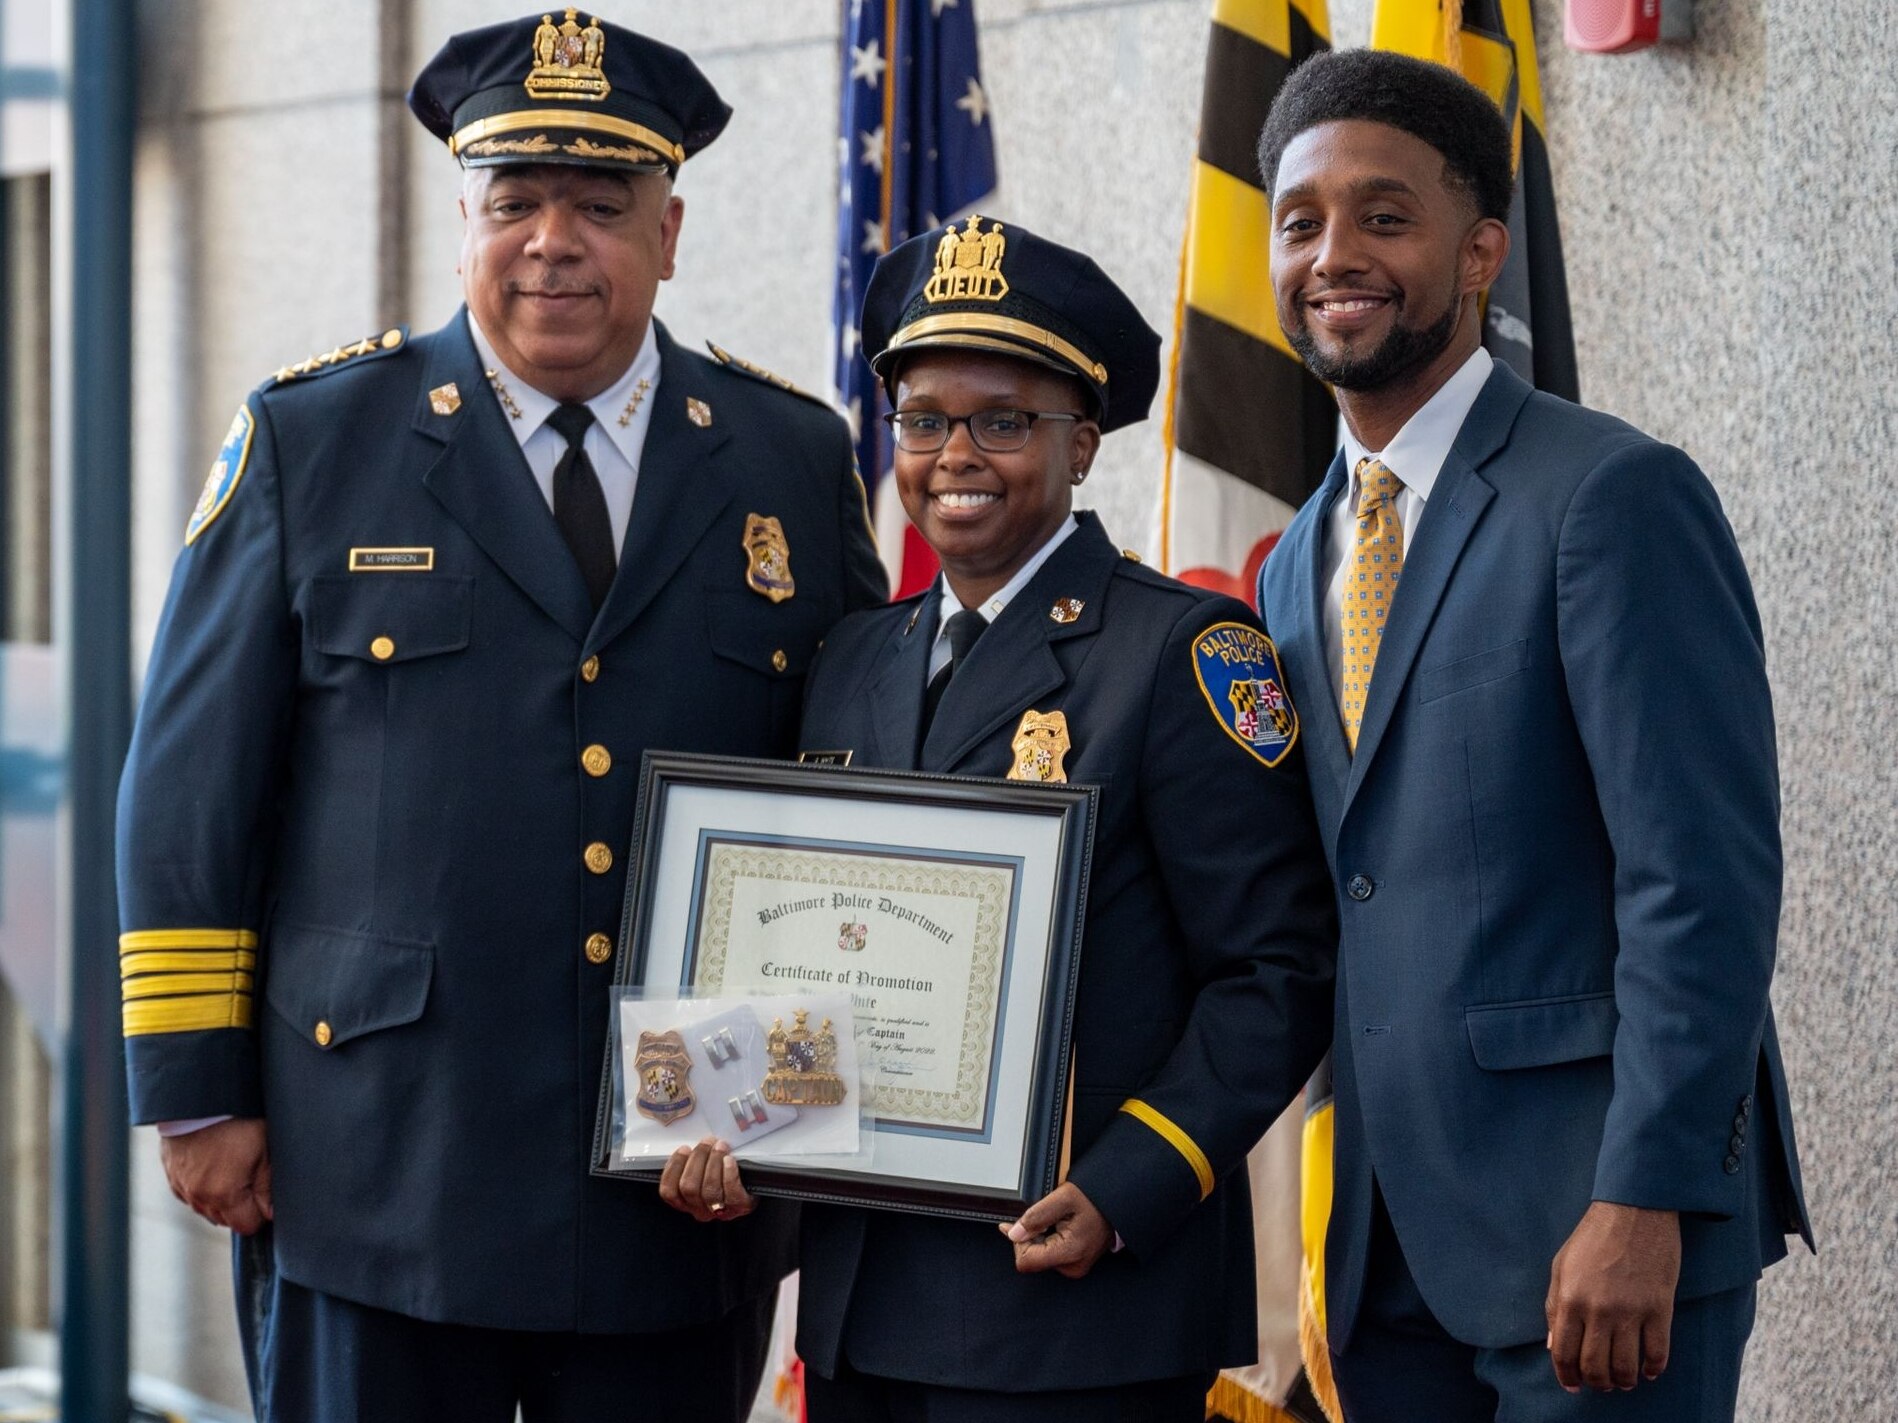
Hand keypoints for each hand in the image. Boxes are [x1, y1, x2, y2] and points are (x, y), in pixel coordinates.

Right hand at [159, 1117, 272, 1235]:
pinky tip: (214, 1166)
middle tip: (252, 1175)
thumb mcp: (264, 1150)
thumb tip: (271, 1213)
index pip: (248, 1225)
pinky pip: (191, 1195)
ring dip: (221, 1198)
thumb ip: (268, 1187)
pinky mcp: (171, 1175)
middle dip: (242, 1206)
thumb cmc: (238, 1120)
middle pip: (226, 1220)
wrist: (201, 1097)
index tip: (266, 1192)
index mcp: (223, 1194)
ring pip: (207, 1209)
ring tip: (233, 1167)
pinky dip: (204, 1188)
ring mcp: (181, 1186)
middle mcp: (198, 1196)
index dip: (262, 1211)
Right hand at [657, 1136, 755, 1222]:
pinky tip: (729, 1160)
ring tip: (720, 1146)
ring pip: (709, 1189)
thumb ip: (691, 1163)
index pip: (669, 1191)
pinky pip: (731, 1191)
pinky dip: (729, 1174)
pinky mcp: (740, 1206)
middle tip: (707, 1142)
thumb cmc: (722, 1180)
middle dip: (697, 1159)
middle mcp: (699, 1210)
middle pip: (689, 1187)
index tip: (684, 1148)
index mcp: (685, 1202)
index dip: (674, 1168)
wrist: (751, 1192)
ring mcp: (719, 1211)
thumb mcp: (701, 1173)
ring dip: (714, 1162)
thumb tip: (689, 1145)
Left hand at [999, 1182, 1112, 1278]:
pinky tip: (1060, 1228)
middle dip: (1031, 1238)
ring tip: (1057, 1222)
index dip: (1019, 1241)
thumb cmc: (1095, 1199)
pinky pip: (1051, 1256)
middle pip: (1032, 1260)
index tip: (1022, 1224)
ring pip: (1040, 1258)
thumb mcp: (1063, 1198)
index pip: (1026, 1261)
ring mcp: (1075, 1268)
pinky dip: (1048, 1241)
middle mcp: (1073, 1267)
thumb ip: (1036, 1216)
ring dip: (1040, 1238)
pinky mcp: (1076, 1265)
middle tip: (1045, 1218)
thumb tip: (1013, 1233)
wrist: (1117, 1202)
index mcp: (1069, 1252)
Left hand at [1546, 1201, 1680, 1392]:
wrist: (1634, 1211)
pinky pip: (1657, 1354)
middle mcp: (1598, 1311)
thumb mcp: (1561, 1266)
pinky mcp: (1659, 1309)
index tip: (1572, 1385)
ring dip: (1624, 1381)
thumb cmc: (1593, 1237)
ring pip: (1626, 1367)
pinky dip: (1653, 1370)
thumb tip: (1554, 1346)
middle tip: (1601, 1384)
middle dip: (1596, 1383)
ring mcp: (1630, 1312)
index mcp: (1570, 1299)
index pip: (1564, 1352)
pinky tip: (1649, 1372)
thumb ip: (1553, 1307)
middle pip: (1595, 1366)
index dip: (1567, 1375)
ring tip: (1623, 1380)